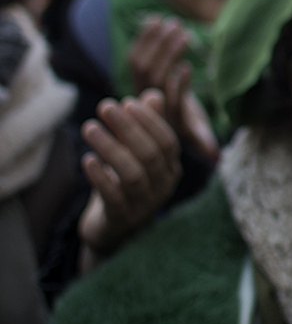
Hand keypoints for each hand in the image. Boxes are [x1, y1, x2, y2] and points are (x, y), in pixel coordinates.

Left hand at [78, 91, 180, 260]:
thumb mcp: (136, 153)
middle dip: (127, 127)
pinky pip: (113, 196)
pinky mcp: (121, 218)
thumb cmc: (125, 183)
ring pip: (132, 173)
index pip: (167, 141)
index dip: (148, 120)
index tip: (126, 102)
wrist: (112, 229)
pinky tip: (87, 159)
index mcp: (171, 168)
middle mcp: (163, 186)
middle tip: (104, 106)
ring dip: (110, 147)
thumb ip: (147, 125)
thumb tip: (153, 94)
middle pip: (150, 154)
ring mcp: (144, 205)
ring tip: (89, 127)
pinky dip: (100, 176)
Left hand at [128, 17, 218, 163]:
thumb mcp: (193, 133)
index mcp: (166, 115)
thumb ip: (202, 139)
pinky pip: (135, 54)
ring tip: (172, 23)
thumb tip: (216, 156)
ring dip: (156, 42)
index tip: (186, 68)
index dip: (177, 85)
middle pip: (153, 77)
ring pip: (142, 63)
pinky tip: (155, 19)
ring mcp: (140, 86)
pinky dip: (144, 37)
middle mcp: (150, 102)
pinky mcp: (136, 74)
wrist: (150, 132)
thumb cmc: (182, 128)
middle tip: (181, 32)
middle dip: (167, 54)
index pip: (168, 100)